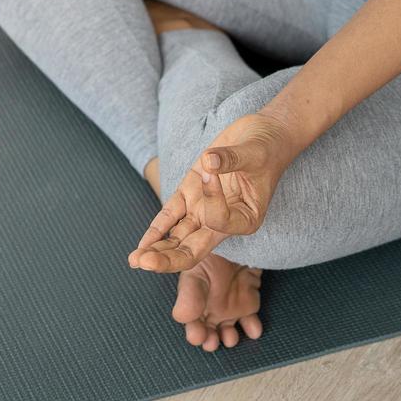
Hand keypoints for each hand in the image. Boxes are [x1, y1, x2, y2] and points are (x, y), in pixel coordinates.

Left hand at [129, 112, 299, 271]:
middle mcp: (222, 221)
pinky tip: (142, 244)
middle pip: (194, 250)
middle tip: (145, 264)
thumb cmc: (265, 148)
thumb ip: (231, 159)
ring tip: (135, 260)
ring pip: (178, 238)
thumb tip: (210, 161)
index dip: (211, 200)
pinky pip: (170, 216)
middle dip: (169, 259)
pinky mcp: (190, 194)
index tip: (213, 171)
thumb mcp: (254, 153)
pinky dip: (157, 229)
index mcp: (245, 219)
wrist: (262, 136)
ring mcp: (203, 209)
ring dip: (157, 250)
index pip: (219, 221)